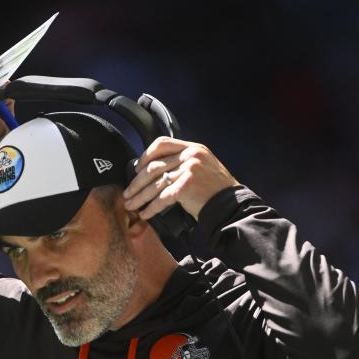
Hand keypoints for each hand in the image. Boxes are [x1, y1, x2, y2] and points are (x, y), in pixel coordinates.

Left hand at [122, 137, 237, 220]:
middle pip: (154, 166)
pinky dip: (151, 208)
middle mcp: (190, 156)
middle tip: (127, 193)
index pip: (162, 144)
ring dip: (140, 196)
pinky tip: (145, 214)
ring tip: (131, 205)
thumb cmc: (216, 192)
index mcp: (193, 149)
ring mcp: (188, 169)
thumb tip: (157, 172)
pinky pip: (162, 198)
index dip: (145, 156)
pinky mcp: (186, 186)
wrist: (231, 206)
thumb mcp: (203, 168)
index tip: (136, 169)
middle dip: (137, 182)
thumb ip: (184, 164)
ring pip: (155, 183)